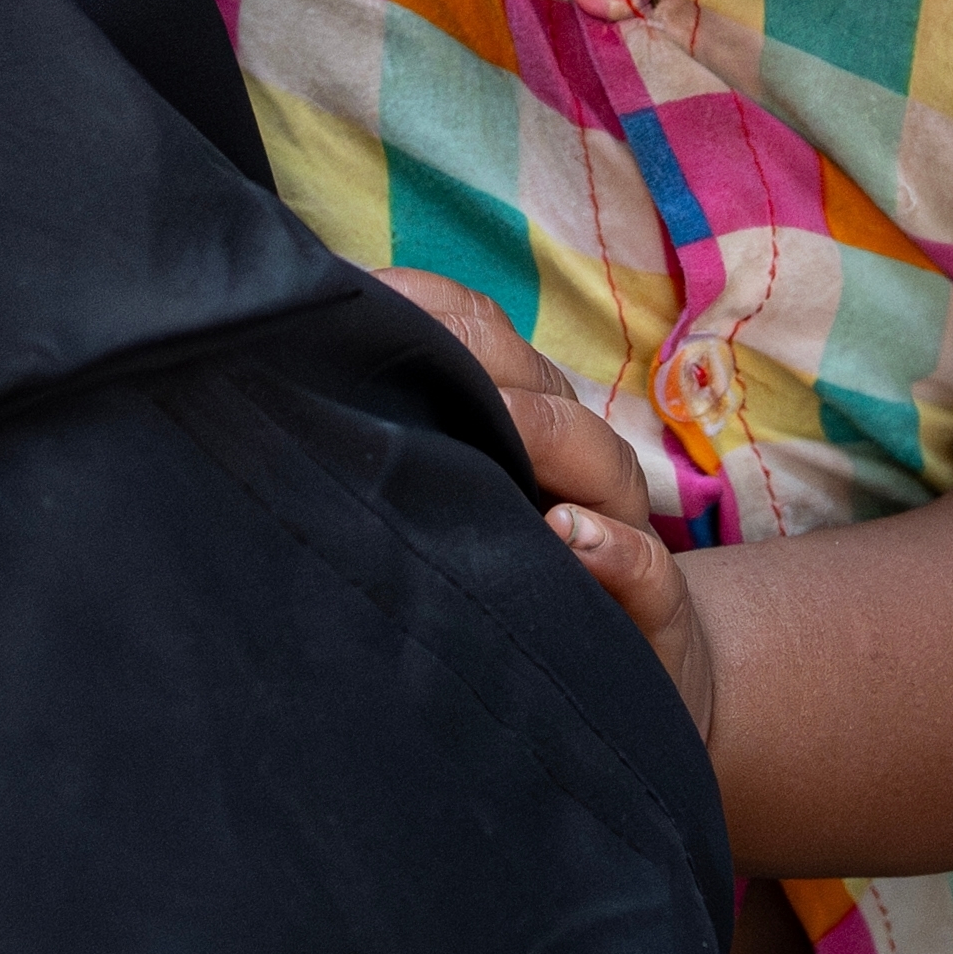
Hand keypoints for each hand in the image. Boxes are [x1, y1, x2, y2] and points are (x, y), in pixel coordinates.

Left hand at [382, 267, 718, 746]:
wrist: (636, 661)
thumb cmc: (519, 574)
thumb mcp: (462, 503)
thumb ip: (406, 443)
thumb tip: (298, 373)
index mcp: (526, 419)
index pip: (480, 336)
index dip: (418, 306)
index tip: (340, 293)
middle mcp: (578, 459)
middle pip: (534, 385)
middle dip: (467, 355)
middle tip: (384, 342)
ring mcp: (622, 528)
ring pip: (599, 459)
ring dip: (540, 434)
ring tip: (494, 423)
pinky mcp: (654, 607)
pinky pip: (648, 568)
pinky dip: (613, 549)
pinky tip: (568, 535)